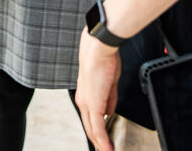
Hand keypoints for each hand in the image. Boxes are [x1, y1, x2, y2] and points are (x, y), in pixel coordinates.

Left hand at [76, 29, 122, 150]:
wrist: (98, 50)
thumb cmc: (104, 60)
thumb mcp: (108, 83)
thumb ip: (109, 99)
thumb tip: (109, 112)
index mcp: (85, 95)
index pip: (90, 118)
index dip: (97, 130)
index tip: (104, 139)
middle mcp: (83, 101)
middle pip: (89, 128)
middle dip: (98, 142)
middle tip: (106, 150)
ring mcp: (87, 104)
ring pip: (92, 130)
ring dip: (101, 144)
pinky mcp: (93, 105)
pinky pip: (98, 128)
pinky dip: (103, 140)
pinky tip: (107, 148)